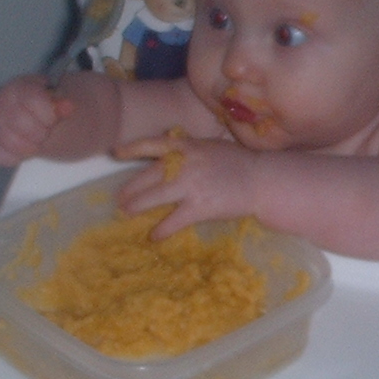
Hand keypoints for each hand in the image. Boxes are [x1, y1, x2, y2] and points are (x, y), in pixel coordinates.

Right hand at [0, 75, 69, 166]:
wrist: (30, 118)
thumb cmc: (44, 110)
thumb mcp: (56, 103)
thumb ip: (62, 104)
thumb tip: (67, 107)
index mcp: (19, 87)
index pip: (34, 100)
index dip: (48, 115)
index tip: (52, 120)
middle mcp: (0, 102)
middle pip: (20, 121)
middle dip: (39, 132)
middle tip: (44, 133)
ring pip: (9, 140)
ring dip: (29, 147)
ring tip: (35, 143)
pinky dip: (16, 157)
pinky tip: (24, 151)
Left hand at [113, 133, 259, 238]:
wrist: (262, 179)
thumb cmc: (239, 162)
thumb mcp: (212, 146)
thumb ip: (189, 148)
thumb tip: (168, 142)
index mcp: (188, 146)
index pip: (153, 144)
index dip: (132, 148)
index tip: (115, 153)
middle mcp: (186, 164)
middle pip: (148, 176)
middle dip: (130, 189)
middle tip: (119, 199)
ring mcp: (192, 186)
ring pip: (154, 197)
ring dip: (136, 206)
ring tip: (125, 213)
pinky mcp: (200, 207)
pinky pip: (174, 220)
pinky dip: (162, 229)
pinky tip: (154, 236)